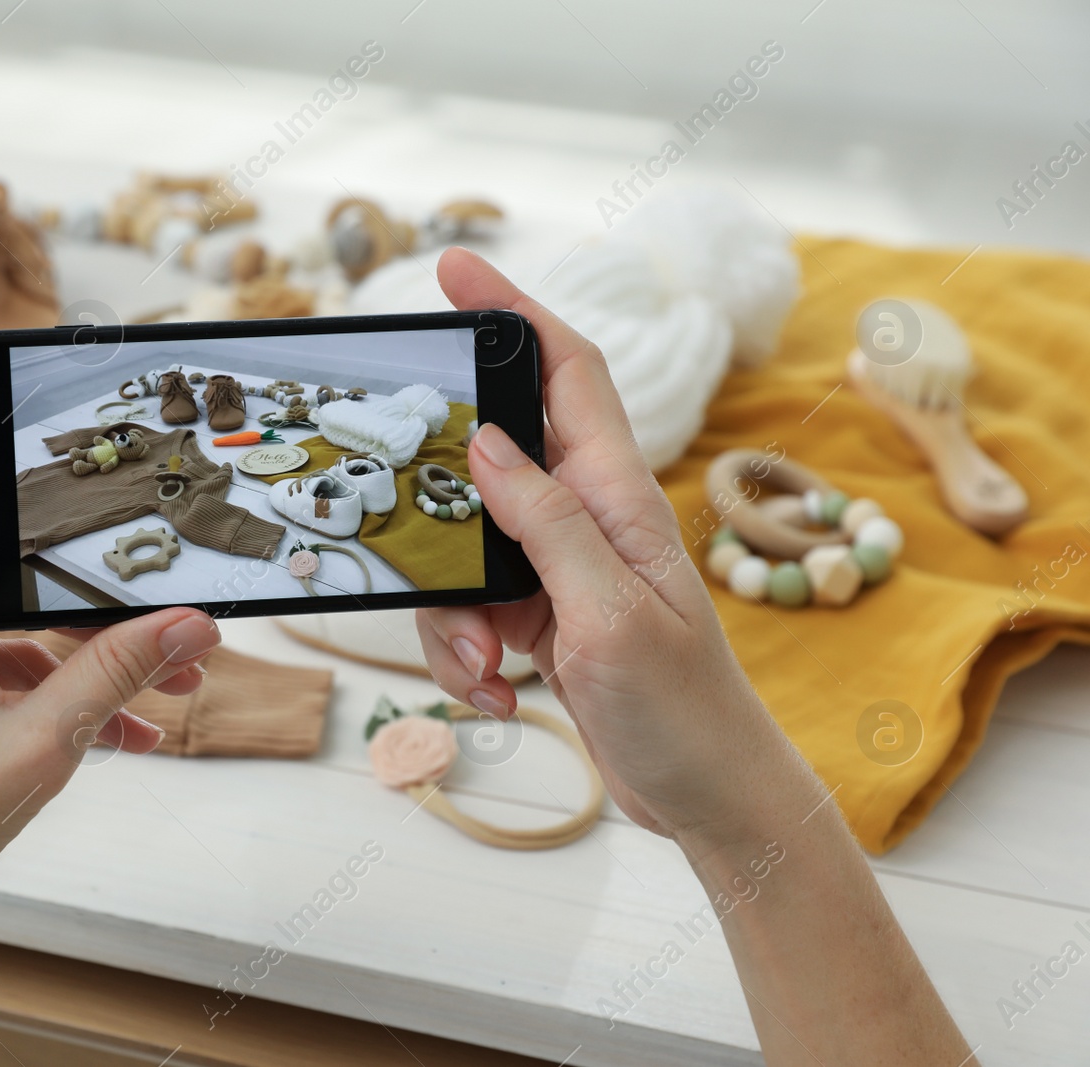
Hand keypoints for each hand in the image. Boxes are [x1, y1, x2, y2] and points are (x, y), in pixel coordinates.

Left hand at [0, 283, 221, 1063]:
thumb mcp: (31, 747)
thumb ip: (116, 677)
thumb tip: (195, 628)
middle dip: (81, 526)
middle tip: (144, 494)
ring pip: (14, 596)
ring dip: (92, 631)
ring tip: (178, 671)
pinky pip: (8, 653)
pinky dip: (68, 681)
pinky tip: (137, 729)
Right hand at [417, 249, 820, 849]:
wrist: (705, 795)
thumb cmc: (682, 708)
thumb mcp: (608, 614)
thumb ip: (547, 524)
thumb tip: (486, 441)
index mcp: (617, 495)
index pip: (566, 372)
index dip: (515, 310)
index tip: (456, 270)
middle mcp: (585, 517)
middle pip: (488, 460)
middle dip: (440, 502)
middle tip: (412, 530)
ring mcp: (558, 567)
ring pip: (463, 549)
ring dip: (453, 615)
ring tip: (488, 668)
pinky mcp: (539, 615)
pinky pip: (468, 610)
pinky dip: (465, 657)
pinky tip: (498, 695)